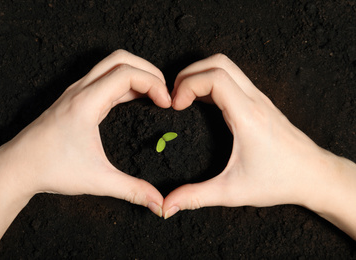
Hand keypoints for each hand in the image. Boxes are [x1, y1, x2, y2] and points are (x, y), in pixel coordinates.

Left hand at [0, 49, 170, 214]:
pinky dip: (124, 83)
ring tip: (154, 94)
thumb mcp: (97, 180)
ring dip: (136, 74)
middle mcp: (81, 90)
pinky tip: (134, 100)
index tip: (167, 104)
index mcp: (86, 102)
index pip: (127, 73)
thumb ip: (132, 190)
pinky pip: (104, 79)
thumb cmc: (51, 169)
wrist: (17, 167)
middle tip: (165, 92)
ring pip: (111, 65)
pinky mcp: (75, 98)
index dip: (154, 84)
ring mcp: (76, 92)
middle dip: (148, 70)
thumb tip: (159, 203)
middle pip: (121, 59)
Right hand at [163, 53, 334, 218]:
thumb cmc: (279, 181)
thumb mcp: (233, 192)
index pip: (215, 78)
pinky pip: (233, 79)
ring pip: (227, 66)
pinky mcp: (260, 103)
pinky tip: (202, 103)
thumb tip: (169, 205)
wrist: (314, 176)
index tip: (175, 106)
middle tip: (175, 96)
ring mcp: (259, 99)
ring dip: (201, 74)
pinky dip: (212, 82)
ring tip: (184, 97)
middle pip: (219, 62)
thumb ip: (197, 197)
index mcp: (248, 116)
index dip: (188, 85)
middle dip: (190, 73)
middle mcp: (254, 100)